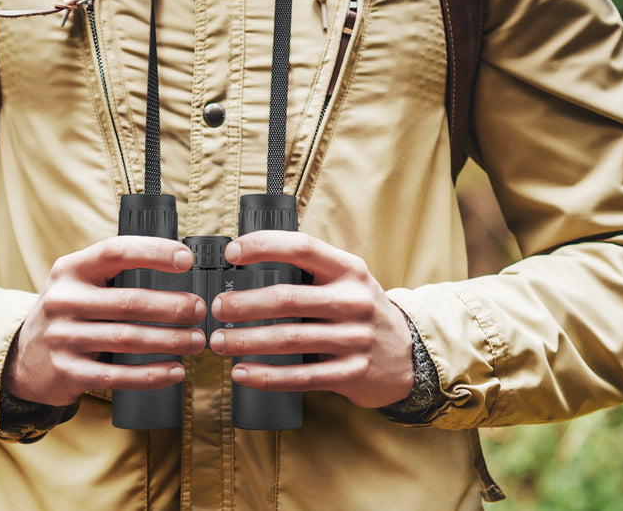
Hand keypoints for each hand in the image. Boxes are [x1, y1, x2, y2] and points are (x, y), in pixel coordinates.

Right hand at [5, 236, 207, 406]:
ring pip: (128, 339)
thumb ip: (111, 274)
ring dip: (170, 340)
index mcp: (69, 270)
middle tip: (200, 310)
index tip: (186, 260)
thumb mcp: (76, 284)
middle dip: (173, 306)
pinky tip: (174, 371)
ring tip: (196, 340)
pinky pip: (117, 375)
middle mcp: (63, 301)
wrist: (22, 358)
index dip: (154, 252)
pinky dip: (151, 375)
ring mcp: (62, 338)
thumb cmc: (67, 314)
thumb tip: (177, 266)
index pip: (115, 252)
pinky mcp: (68, 372)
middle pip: (129, 301)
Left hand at [208, 231, 413, 408]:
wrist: (407, 355)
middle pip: (288, 299)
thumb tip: (245, 265)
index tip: (231, 254)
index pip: (303, 247)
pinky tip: (242, 373)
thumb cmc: (359, 312)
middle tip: (216, 308)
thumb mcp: (347, 281)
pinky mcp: (352, 373)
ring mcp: (356, 339)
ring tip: (219, 342)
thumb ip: (309, 272)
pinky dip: (267, 376)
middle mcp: (354, 301)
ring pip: (291, 339)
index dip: (264, 246)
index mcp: (349, 269)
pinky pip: (302, 376)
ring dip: (247, 341)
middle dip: (245, 304)